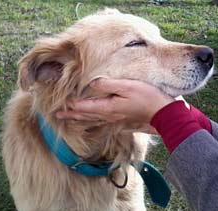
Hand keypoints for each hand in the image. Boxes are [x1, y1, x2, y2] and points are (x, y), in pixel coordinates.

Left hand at [56, 78, 174, 130]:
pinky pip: (99, 121)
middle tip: (56, 116)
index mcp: (108, 107)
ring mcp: (114, 119)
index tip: (60, 103)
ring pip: (90, 119)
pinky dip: (89, 121)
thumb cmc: (146, 97)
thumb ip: (108, 84)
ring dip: (77, 119)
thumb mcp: (127, 86)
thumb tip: (92, 83)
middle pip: (84, 116)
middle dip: (70, 115)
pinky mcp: (119, 119)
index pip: (84, 107)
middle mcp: (108, 115)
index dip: (72, 105)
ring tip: (68, 119)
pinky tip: (88, 121)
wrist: (161, 113)